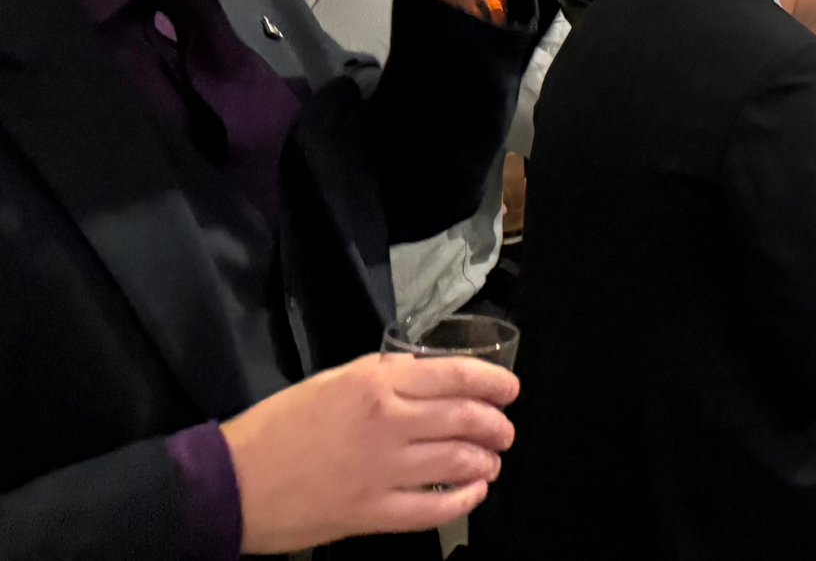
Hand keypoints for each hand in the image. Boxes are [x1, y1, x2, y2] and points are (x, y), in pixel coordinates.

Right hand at [222, 353, 516, 550]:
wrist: (232, 481)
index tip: (510, 390)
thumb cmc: (278, 425)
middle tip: (504, 431)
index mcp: (378, 383)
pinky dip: (463, 500)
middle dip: (496, 425)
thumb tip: (427, 374)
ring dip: (485, 461)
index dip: (494, 383)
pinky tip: (473, 493)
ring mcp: (383, 470)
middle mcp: (389, 421)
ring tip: (491, 461)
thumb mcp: (334, 380)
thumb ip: (385, 376)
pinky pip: (433, 508)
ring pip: (458, 462)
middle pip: (466, 419)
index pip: (457, 376)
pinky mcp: (371, 513)